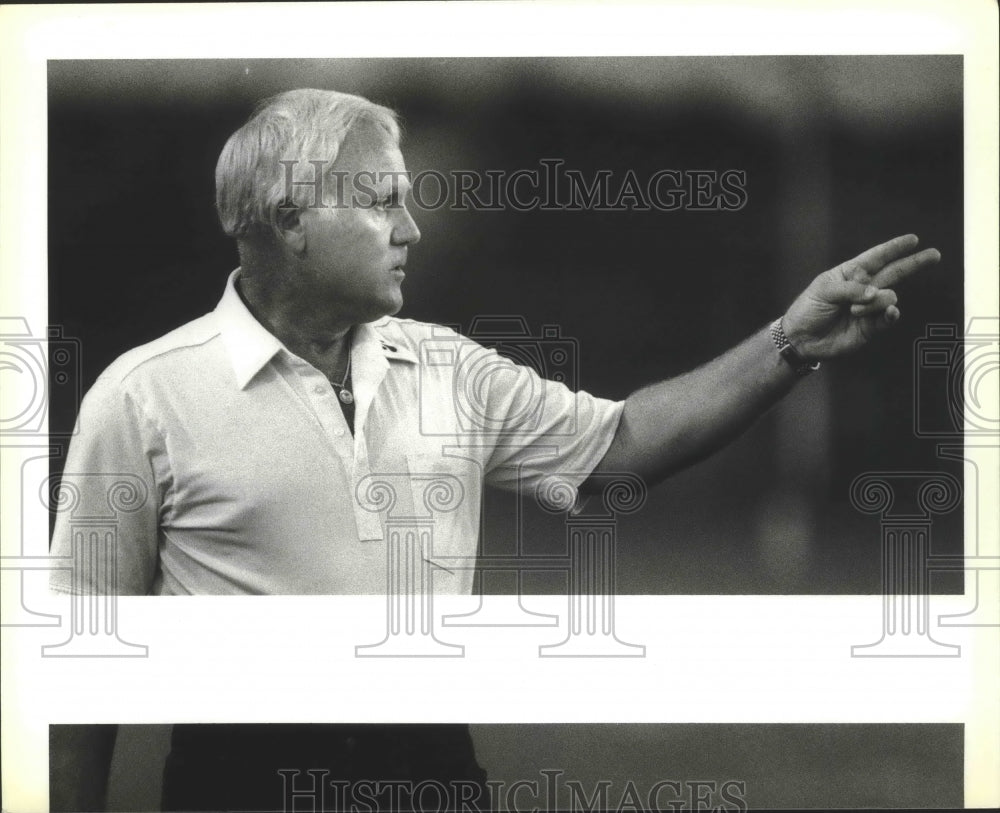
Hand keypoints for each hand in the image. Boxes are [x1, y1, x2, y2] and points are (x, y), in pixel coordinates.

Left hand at [782, 234, 940, 359]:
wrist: (800, 338)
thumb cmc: (808, 309)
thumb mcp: (824, 290)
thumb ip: (851, 289)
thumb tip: (875, 294)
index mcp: (851, 273)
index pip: (876, 257)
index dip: (894, 248)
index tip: (913, 239)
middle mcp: (863, 288)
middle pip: (894, 272)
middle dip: (913, 263)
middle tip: (934, 255)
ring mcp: (869, 308)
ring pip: (888, 297)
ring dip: (874, 302)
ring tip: (854, 311)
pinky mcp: (870, 327)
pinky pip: (887, 318)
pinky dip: (890, 314)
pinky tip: (891, 312)